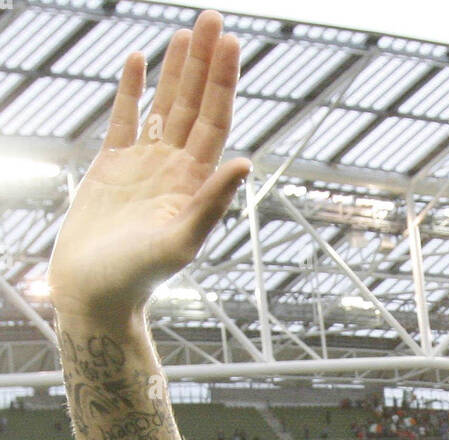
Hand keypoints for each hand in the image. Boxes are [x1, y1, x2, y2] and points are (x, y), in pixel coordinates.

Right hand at [48, 10, 250, 322]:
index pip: (214, 121)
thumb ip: (211, 203)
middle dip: (204, 63)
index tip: (231, 43)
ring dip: (176, 71)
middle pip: (194, 105)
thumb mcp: (179, 241)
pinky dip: (133, 90)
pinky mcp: (112, 167)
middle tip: (214, 18)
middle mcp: (173, 169)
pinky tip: (139, 61)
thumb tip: (245, 162)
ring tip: (186, 33)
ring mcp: (143, 165)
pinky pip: (125, 119)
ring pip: (164, 107)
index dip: (223, 82)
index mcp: (193, 183)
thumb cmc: (137, 279)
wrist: (95, 294)